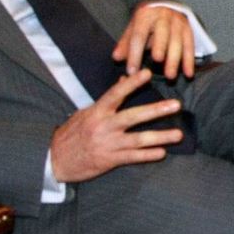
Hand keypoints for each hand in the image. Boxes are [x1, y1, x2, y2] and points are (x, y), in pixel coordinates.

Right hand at [49, 68, 184, 182]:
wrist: (55, 160)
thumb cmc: (72, 134)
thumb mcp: (86, 113)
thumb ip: (107, 100)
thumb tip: (123, 79)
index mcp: (96, 112)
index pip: (115, 94)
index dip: (131, 83)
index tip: (147, 73)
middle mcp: (103, 126)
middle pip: (132, 116)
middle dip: (155, 110)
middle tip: (176, 105)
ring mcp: (107, 144)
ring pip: (138, 139)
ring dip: (160, 137)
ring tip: (179, 134)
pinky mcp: (109, 160)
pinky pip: (132, 157)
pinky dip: (147, 155)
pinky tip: (162, 152)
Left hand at [113, 3, 195, 80]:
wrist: (164, 6)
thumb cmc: (146, 21)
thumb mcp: (133, 28)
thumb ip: (125, 43)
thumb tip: (116, 58)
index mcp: (145, 15)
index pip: (138, 36)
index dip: (135, 54)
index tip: (132, 71)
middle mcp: (163, 17)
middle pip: (162, 34)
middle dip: (160, 48)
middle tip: (157, 63)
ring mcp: (178, 22)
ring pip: (178, 42)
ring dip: (175, 60)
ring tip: (170, 76)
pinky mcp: (189, 29)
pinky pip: (190, 46)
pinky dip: (189, 61)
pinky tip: (188, 74)